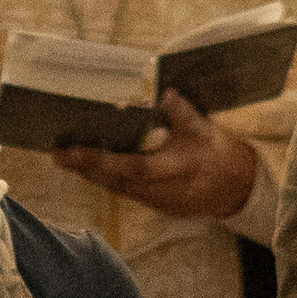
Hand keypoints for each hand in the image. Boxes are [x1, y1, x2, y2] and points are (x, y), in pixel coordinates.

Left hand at [57, 93, 257, 219]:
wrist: (239, 190)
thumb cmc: (221, 156)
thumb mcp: (206, 130)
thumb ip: (183, 113)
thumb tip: (165, 92)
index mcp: (174, 171)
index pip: (129, 167)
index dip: (98, 160)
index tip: (71, 151)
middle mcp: (161, 191)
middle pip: (115, 182)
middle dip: (84, 169)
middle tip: (57, 153)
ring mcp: (158, 202)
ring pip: (118, 189)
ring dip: (92, 175)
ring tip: (67, 158)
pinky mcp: (157, 205)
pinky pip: (126, 193)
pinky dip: (107, 180)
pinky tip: (93, 168)